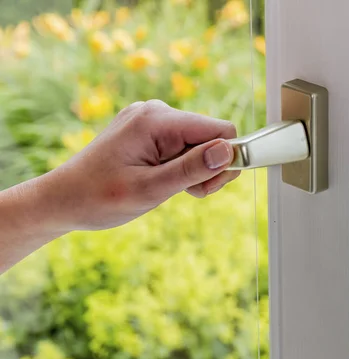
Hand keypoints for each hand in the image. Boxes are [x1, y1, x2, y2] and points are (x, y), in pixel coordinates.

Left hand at [38, 100, 239, 230]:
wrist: (63, 200)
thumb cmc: (99, 198)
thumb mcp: (150, 189)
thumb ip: (191, 169)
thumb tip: (229, 151)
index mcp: (156, 120)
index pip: (220, 129)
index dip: (227, 158)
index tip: (210, 186)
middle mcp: (156, 111)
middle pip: (212, 136)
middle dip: (209, 168)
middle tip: (188, 193)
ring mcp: (152, 119)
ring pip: (200, 142)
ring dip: (195, 169)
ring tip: (170, 189)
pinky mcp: (150, 130)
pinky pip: (184, 144)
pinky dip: (182, 166)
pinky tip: (164, 180)